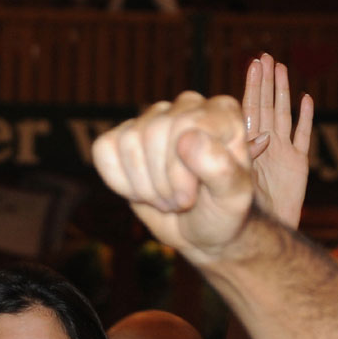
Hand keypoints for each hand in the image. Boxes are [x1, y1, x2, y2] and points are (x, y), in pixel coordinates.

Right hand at [92, 92, 253, 263]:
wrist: (201, 231)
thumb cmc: (222, 211)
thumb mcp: (233, 198)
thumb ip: (220, 168)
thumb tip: (186, 138)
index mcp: (221, 113)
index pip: (185, 125)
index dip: (178, 170)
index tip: (189, 198)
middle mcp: (188, 107)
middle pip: (152, 131)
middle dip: (161, 181)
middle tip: (179, 202)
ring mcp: (154, 119)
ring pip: (127, 141)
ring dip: (142, 185)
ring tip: (164, 198)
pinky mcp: (125, 136)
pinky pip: (104, 150)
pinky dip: (118, 181)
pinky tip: (140, 191)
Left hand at [242, 53, 313, 227]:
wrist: (260, 235)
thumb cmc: (239, 212)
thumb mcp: (240, 181)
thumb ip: (248, 161)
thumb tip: (259, 139)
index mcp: (247, 146)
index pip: (249, 109)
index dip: (252, 87)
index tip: (253, 64)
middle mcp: (264, 145)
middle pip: (266, 106)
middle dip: (266, 82)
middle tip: (266, 57)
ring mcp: (281, 152)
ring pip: (284, 116)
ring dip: (283, 93)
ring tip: (281, 68)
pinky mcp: (298, 164)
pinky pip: (302, 136)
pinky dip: (305, 118)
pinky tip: (306, 99)